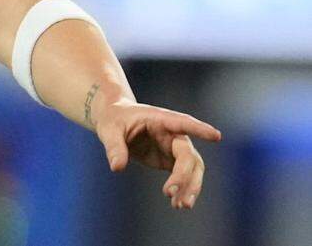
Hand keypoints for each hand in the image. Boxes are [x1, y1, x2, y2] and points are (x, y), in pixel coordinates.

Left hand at [94, 100, 221, 209]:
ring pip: (193, 169)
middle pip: (188, 155)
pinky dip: (183, 190)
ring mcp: (174, 148)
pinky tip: (177, 204)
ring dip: (190, 187)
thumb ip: (114, 146)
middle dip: (184, 175)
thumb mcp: (108, 129)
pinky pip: (184, 177)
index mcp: (161, 119)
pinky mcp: (171, 161)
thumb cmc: (113, 120)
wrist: (115, 121)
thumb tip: (117, 167)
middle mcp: (173, 134)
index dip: (199, 129)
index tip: (216, 136)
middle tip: (169, 193)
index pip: (183, 123)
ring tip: (181, 205)